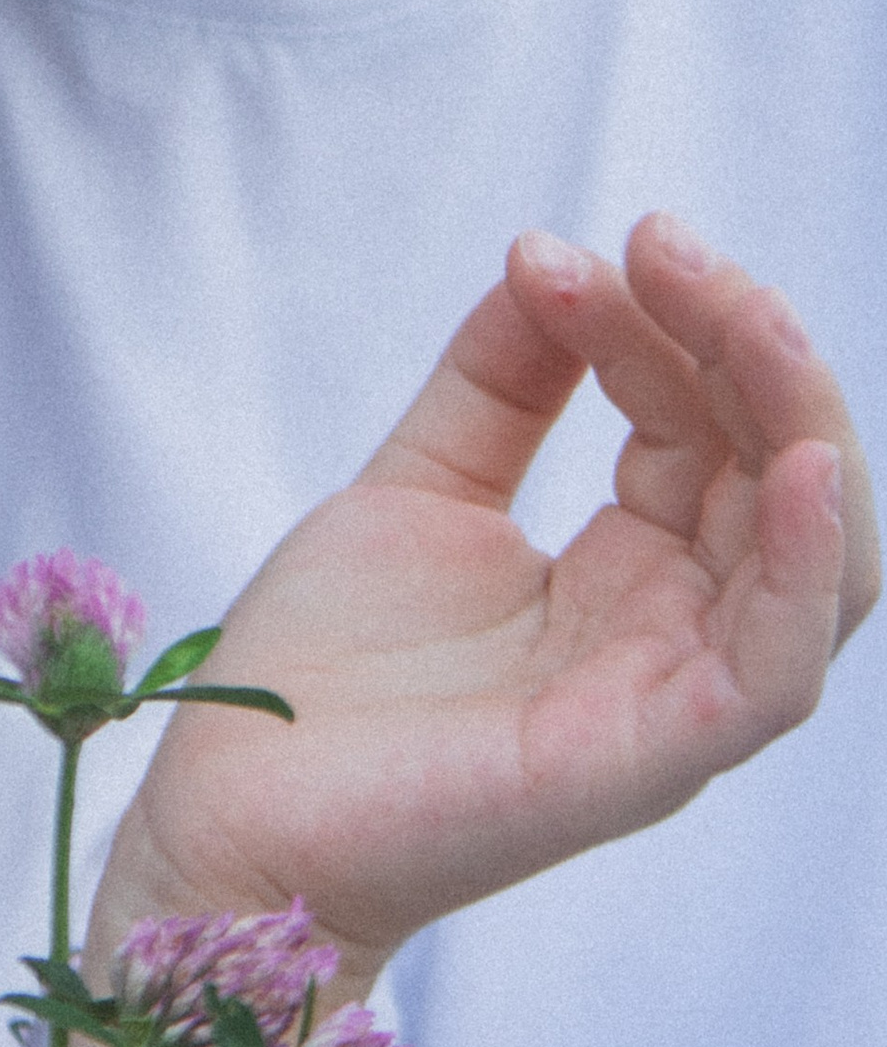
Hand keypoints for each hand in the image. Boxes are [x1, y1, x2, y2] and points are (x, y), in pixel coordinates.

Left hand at [95, 217, 870, 987]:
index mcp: (634, 575)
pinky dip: (800, 565)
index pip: (707, 428)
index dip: (666, 326)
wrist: (230, 803)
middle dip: (744, 342)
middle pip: (780, 475)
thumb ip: (497, 381)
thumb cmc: (322, 674)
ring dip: (797, 419)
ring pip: (815, 561)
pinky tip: (793, 469)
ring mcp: (670, 701)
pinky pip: (773, 669)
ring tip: (741, 312)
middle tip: (663, 243)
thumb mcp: (421, 486)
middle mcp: (674, 634)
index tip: (575, 250)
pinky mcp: (645, 761)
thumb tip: (553, 252)